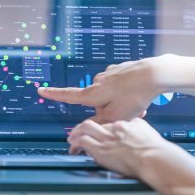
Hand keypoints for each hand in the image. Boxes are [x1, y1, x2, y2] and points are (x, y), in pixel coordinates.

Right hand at [38, 56, 173, 122]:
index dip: (53, 94)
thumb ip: (100, 123)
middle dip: (110, 110)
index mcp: (92, 93)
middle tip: (127, 115)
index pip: (67, 95)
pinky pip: (120, 86)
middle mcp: (97, 81)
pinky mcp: (121, 70)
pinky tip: (139, 94)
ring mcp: (110, 74)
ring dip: (121, 102)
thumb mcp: (115, 117)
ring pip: (111, 95)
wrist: (153, 74)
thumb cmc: (134, 95)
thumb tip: (91, 124)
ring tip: (137, 105)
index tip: (41, 90)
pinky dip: (127, 93)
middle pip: (97, 102)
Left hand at [68, 118, 171, 177]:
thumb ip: (138, 127)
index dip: (99, 128)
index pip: (106, 123)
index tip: (96, 132)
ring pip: (85, 130)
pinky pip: (83, 142)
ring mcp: (106, 139)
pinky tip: (73, 149)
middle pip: (93, 123)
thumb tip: (135, 125)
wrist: (154, 158)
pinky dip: (75, 145)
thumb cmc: (155, 150)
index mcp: (125, 124)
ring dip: (76, 134)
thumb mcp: (146, 131)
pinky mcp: (101, 150)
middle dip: (82, 127)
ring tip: (71, 140)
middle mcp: (113, 129)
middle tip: (77, 132)